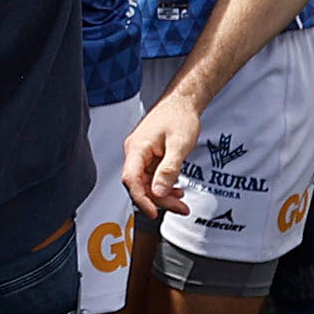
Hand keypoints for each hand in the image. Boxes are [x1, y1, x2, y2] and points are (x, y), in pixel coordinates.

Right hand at [122, 88, 201, 219]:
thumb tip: (159, 192)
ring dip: (163, 194)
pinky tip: (176, 189)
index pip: (131, 180)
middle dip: (159, 200)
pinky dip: (164, 185)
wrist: (182, 101)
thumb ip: (168, 170)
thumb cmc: (179, 116)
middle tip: (180, 208)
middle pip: (140, 185)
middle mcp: (135, 152)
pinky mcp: (148, 155)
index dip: (141, 199)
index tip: (153, 213)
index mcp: (137, 148)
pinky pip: (152, 176)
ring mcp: (141, 154)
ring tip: (181, 201)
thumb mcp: (179, 145)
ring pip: (147, 183)